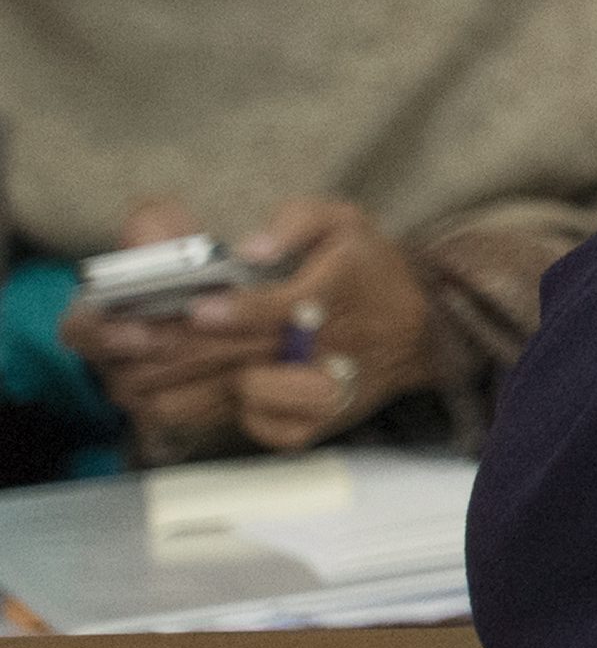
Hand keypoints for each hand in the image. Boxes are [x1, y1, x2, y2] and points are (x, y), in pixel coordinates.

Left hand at [74, 200, 430, 455]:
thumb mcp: (344, 220)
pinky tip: (178, 394)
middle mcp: (331, 346)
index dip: (242, 311)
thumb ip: (297, 220)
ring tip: (133, 373)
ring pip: (238, 399)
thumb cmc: (367, 271)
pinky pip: (254, 427)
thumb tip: (251, 249)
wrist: (417, 331)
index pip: (290, 307)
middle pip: (246, 355)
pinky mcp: (312, 423)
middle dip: (180, 351)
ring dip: (179, 388)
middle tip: (128, 340)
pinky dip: (211, 414)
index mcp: (340, 288)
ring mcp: (320, 390)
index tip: (200, 308)